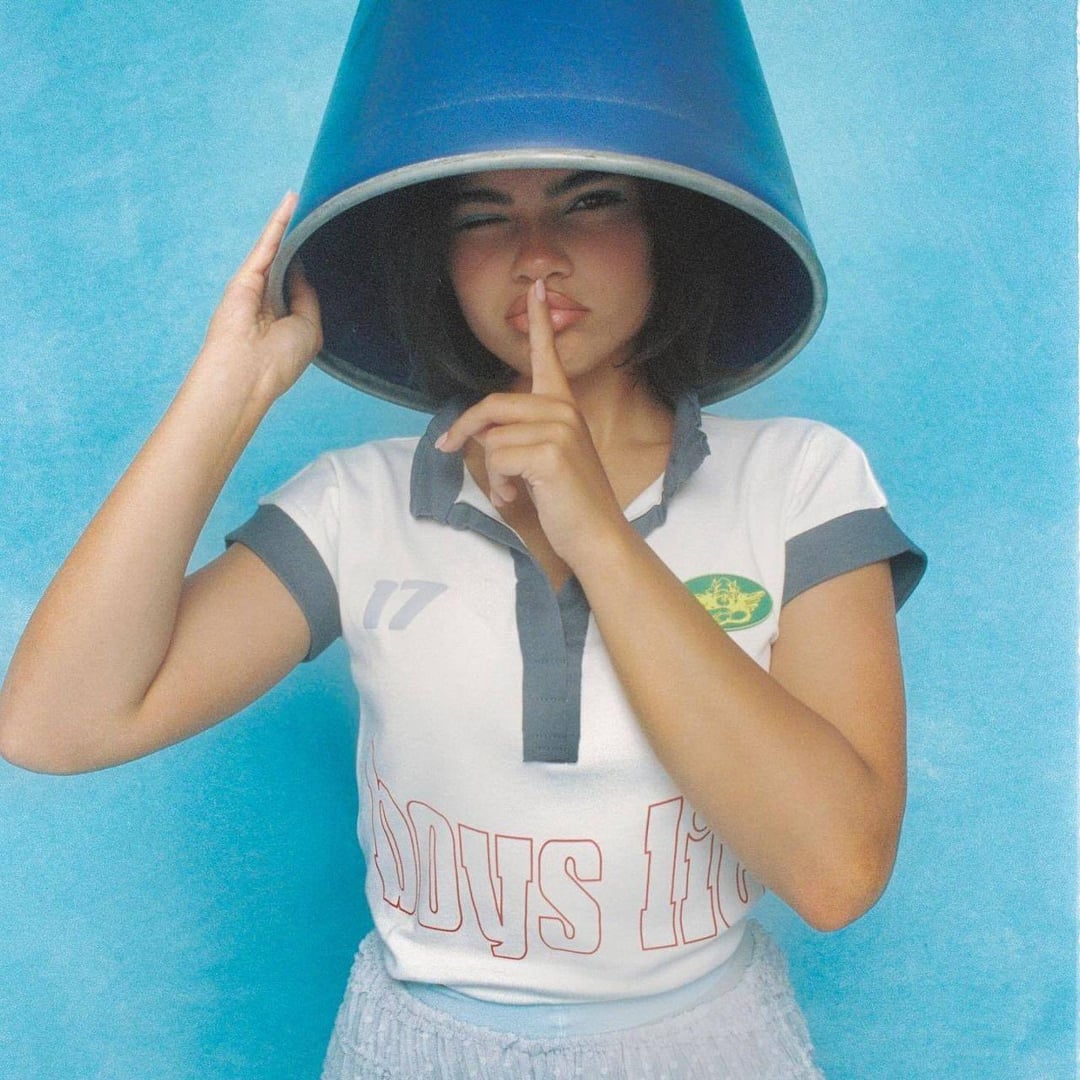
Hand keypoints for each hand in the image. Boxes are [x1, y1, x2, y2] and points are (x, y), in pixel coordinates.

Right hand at [199, 192, 322, 402]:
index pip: (301, 285)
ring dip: (290, 223)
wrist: (248, 372)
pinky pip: (266, 245)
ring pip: (276, 249)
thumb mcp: (309, 328)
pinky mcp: (244, 277)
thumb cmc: (281, 359)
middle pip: (288, 262)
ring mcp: (255, 288)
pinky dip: (278, 224)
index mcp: (286, 319)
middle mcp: (270, 302)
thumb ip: (307, 298)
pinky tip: (291, 203)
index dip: (312, 265)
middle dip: (302, 239)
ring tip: (308, 196)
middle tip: (318, 211)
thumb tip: (303, 271)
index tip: (327, 244)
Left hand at [437, 279, 625, 562]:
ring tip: (511, 490)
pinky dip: (498, 484)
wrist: (596, 535)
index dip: (540, 319)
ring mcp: (559, 429)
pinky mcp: (549, 453)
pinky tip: (517, 497)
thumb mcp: (544, 457)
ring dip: (490, 471)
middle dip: (464, 431)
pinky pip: (497, 458)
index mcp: (564, 405)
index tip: (537, 284)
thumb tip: (475, 431)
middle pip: (491, 405)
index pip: (548, 356)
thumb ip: (518, 433)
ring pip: (491, 438)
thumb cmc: (569, 501)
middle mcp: (563, 410)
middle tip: (449, 450)